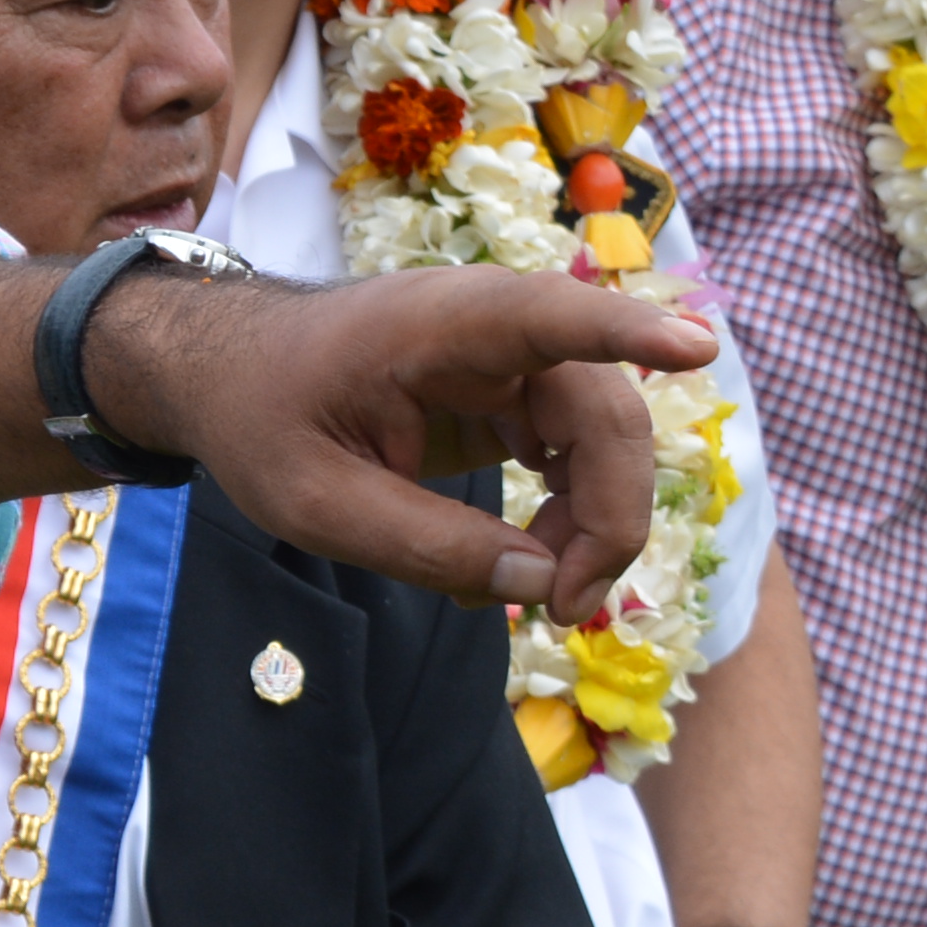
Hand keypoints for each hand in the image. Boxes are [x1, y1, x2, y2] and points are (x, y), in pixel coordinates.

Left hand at [82, 262, 715, 610]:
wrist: (227, 374)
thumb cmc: (260, 418)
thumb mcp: (316, 502)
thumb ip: (423, 545)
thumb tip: (537, 583)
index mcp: (442, 326)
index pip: (552, 317)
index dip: (631, 331)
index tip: (699, 347)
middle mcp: (497, 330)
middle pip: (605, 416)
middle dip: (608, 518)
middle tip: (567, 609)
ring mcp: (513, 362)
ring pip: (601, 444)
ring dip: (588, 527)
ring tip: (540, 602)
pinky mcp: (512, 398)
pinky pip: (570, 458)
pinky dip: (559, 520)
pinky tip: (518, 570)